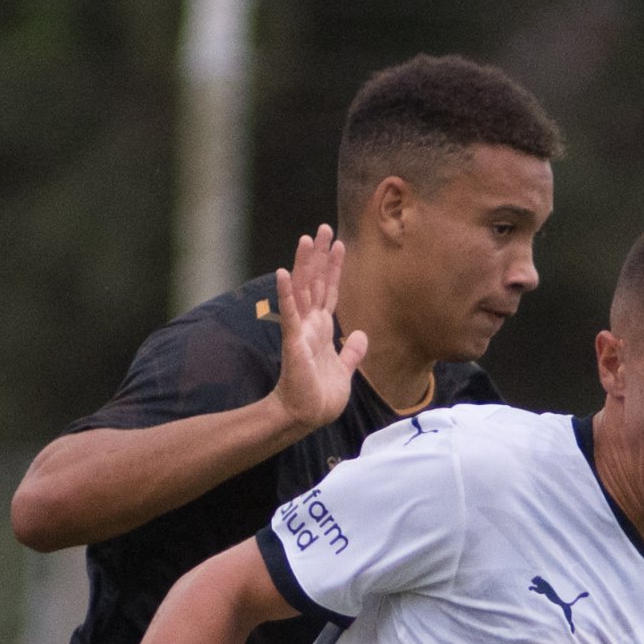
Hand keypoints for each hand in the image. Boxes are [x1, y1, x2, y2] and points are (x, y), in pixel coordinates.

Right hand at [269, 228, 368, 436]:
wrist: (307, 416)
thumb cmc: (321, 396)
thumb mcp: (345, 370)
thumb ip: (352, 351)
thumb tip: (360, 334)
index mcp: (322, 329)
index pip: (328, 291)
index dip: (333, 267)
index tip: (339, 243)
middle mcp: (310, 324)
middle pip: (315, 282)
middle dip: (319, 255)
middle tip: (323, 228)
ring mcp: (300, 331)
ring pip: (302, 290)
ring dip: (303, 265)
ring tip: (306, 239)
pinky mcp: (293, 342)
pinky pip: (289, 314)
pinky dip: (286, 294)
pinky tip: (282, 273)